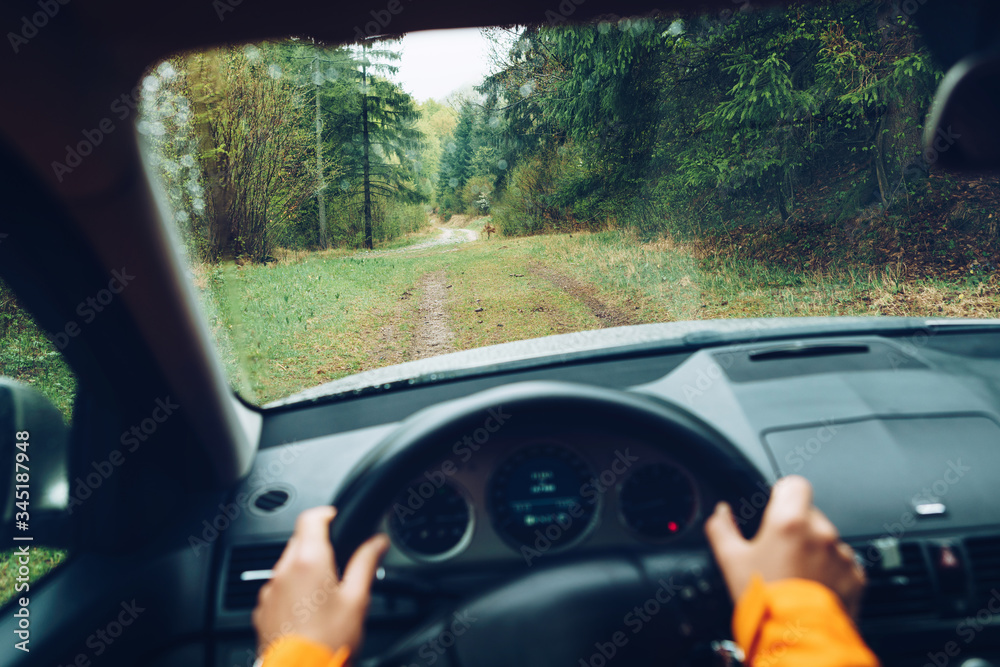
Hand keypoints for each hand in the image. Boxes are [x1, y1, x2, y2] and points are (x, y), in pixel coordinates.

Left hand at [252, 506, 389, 655]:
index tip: (336, 518)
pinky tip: (307, 611)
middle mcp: (283, 570)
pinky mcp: (262, 610)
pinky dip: (291, 591)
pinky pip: (277, 589)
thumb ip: (366, 563)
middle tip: (339, 563)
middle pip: (299, 541)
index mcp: (308, 560)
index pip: (311, 517)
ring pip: (287, 566)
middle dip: (318, 545)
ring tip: (324, 593)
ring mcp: (269, 591)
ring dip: (303, 569)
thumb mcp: (357, 599)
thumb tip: (378, 542)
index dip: (326, 514)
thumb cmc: (328, 640)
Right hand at [704, 475, 864, 616]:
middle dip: (795, 528)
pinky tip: (812, 586)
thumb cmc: (766, 599)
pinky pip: (842, 563)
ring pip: (826, 539)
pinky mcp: (856, 575)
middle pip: (809, 514)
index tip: (776, 506)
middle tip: (779, 552)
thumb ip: (722, 529)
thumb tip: (720, 513)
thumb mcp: (731, 561)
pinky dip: (830, 571)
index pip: (794, 484)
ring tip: (796, 574)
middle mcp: (820, 532)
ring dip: (814, 550)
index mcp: (789, 521)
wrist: (798, 637)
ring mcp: (841, 554)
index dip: (783, 494)